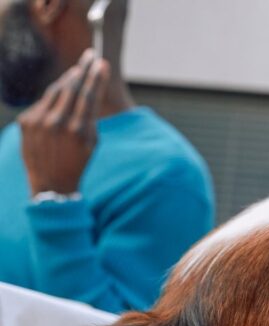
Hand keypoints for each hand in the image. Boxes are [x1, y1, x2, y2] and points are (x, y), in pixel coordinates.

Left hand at [18, 49, 109, 194]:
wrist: (51, 184)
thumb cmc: (77, 163)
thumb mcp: (92, 143)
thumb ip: (90, 118)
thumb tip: (90, 91)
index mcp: (78, 130)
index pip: (88, 95)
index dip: (96, 78)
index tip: (102, 63)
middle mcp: (56, 123)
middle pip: (71, 87)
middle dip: (82, 70)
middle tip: (89, 56)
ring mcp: (38, 121)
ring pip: (55, 91)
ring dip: (67, 79)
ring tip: (77, 70)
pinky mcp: (25, 122)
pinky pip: (42, 103)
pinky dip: (53, 98)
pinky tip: (61, 95)